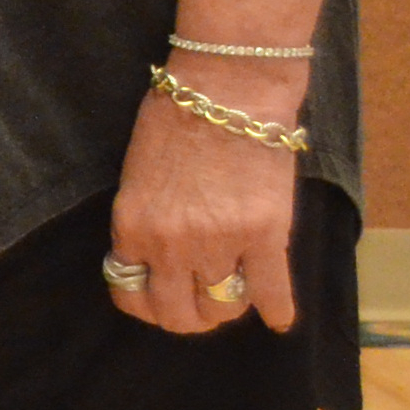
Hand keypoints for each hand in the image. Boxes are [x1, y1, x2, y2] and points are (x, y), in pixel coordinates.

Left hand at [110, 82, 302, 333]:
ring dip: (227, 308)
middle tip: (199, 305)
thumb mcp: (135, 179)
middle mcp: (172, 246)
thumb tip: (150, 261)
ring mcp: (220, 244)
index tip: (158, 295)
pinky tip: (279, 318)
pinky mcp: (266, 236)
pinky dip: (277, 311)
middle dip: (187, 316)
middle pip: (179, 313)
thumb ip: (143, 224)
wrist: (226, 91)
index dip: (146, 302)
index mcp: (132, 229)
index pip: (130, 294)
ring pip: (223, 307)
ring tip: (234, 298)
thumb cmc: (172, 122)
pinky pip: (272, 292)